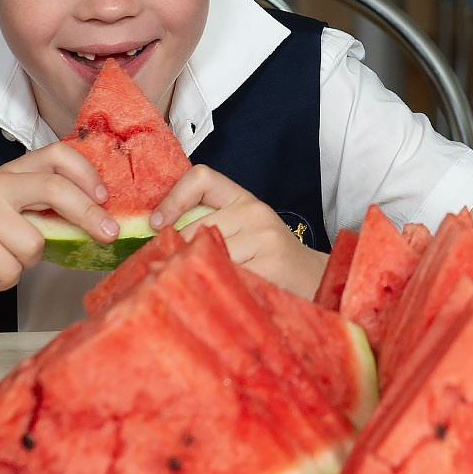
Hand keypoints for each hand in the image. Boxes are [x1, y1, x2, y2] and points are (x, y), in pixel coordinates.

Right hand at [0, 143, 110, 306]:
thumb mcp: (8, 217)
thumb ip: (42, 211)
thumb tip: (99, 221)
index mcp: (8, 174)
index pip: (56, 154)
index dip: (86, 173)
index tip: (105, 198)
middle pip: (54, 189)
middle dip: (89, 214)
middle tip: (110, 235)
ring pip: (35, 243)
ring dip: (24, 265)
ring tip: (0, 262)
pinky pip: (12, 269)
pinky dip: (3, 281)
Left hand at [152, 165, 326, 297]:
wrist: (316, 281)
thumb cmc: (271, 260)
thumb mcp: (243, 233)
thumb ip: (209, 228)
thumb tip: (157, 243)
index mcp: (244, 199)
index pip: (201, 178)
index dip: (173, 197)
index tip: (156, 223)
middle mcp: (255, 211)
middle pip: (194, 227)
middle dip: (179, 254)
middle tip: (175, 275)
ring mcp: (264, 236)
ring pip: (206, 253)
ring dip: (197, 274)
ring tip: (206, 288)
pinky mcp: (270, 262)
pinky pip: (225, 274)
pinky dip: (216, 288)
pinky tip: (223, 296)